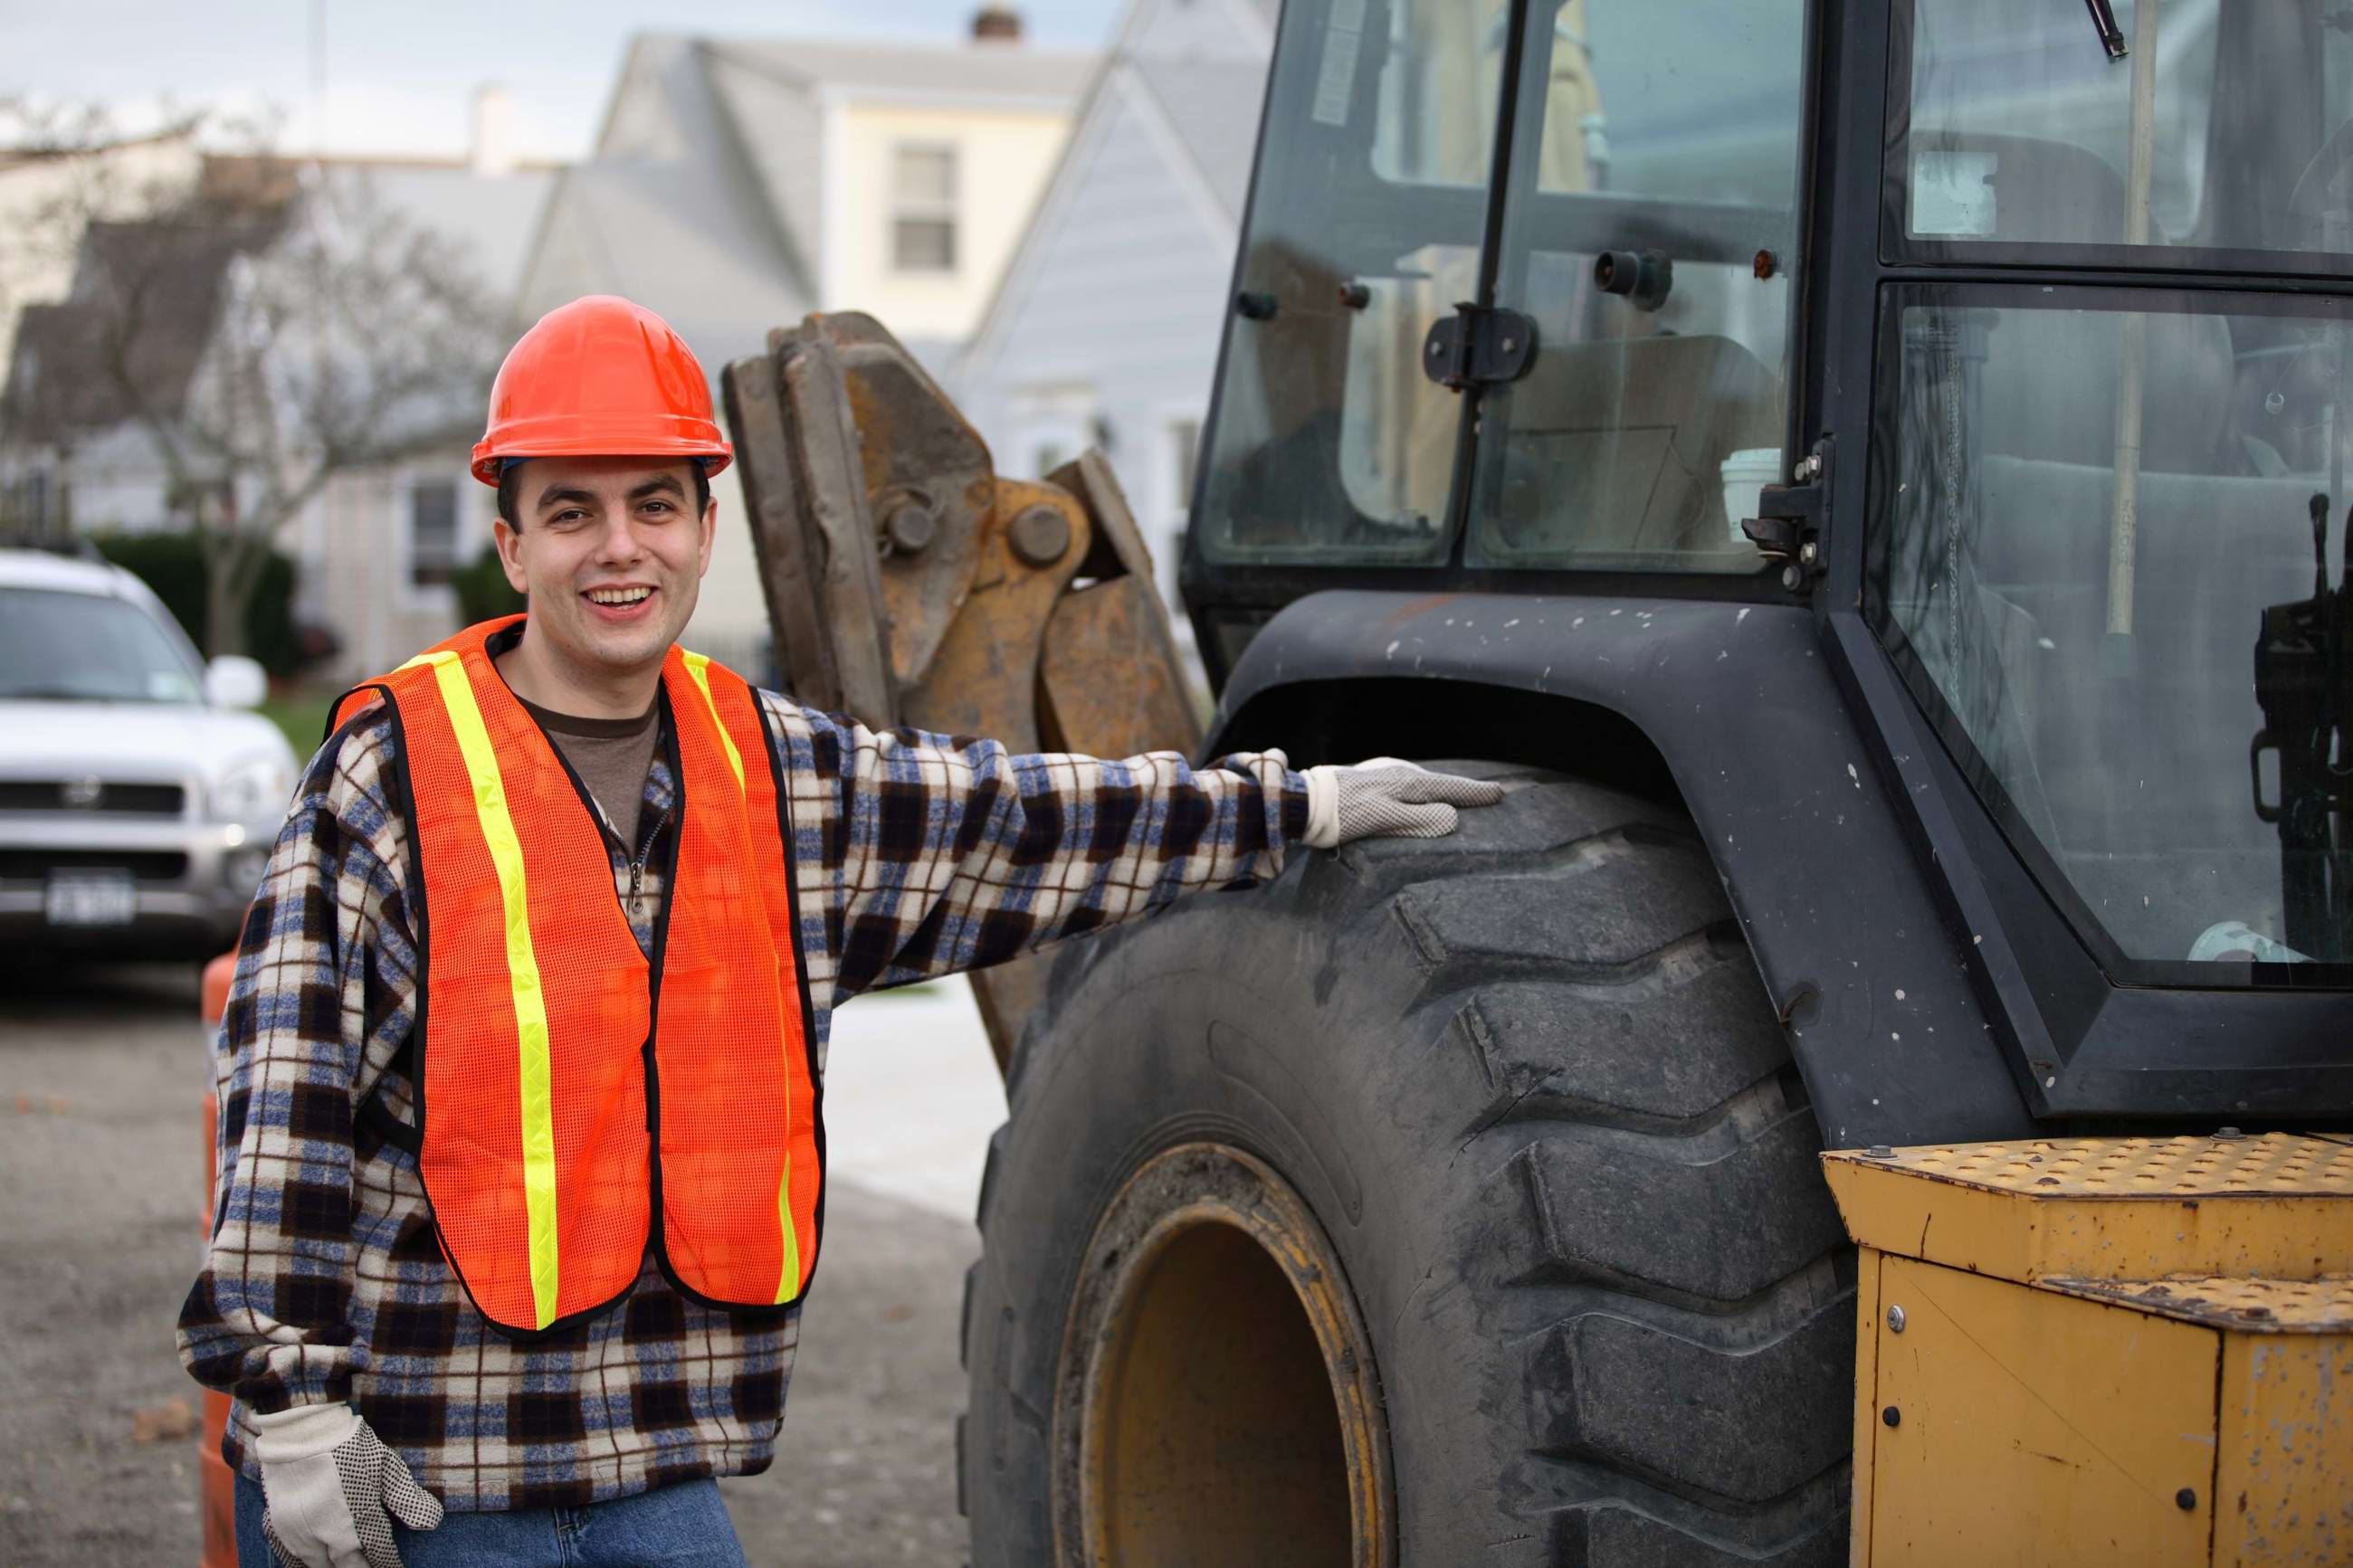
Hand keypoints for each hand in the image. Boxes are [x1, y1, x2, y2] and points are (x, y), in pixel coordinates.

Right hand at [252, 1404, 441, 1567]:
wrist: (301, 1428)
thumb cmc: (349, 1445)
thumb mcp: (387, 1467)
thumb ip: (408, 1499)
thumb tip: (432, 1524)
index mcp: (361, 1521)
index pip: (380, 1556)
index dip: (390, 1565)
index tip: (395, 1567)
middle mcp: (329, 1535)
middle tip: (372, 1567)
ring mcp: (300, 1534)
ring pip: (319, 1567)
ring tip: (346, 1567)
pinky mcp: (276, 1526)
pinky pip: (287, 1558)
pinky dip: (301, 1565)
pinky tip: (311, 1564)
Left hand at [1301, 758, 1506, 847]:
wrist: (1304, 802)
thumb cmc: (1344, 815)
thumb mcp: (1385, 820)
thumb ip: (1419, 819)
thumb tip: (1452, 816)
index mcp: (1406, 783)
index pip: (1450, 789)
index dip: (1475, 794)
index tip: (1499, 794)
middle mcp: (1397, 772)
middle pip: (1439, 782)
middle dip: (1462, 789)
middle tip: (1487, 793)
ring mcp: (1381, 773)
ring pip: (1421, 781)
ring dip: (1441, 787)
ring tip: (1456, 794)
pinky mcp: (1367, 778)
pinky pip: (1405, 782)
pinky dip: (1420, 788)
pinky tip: (1414, 793)